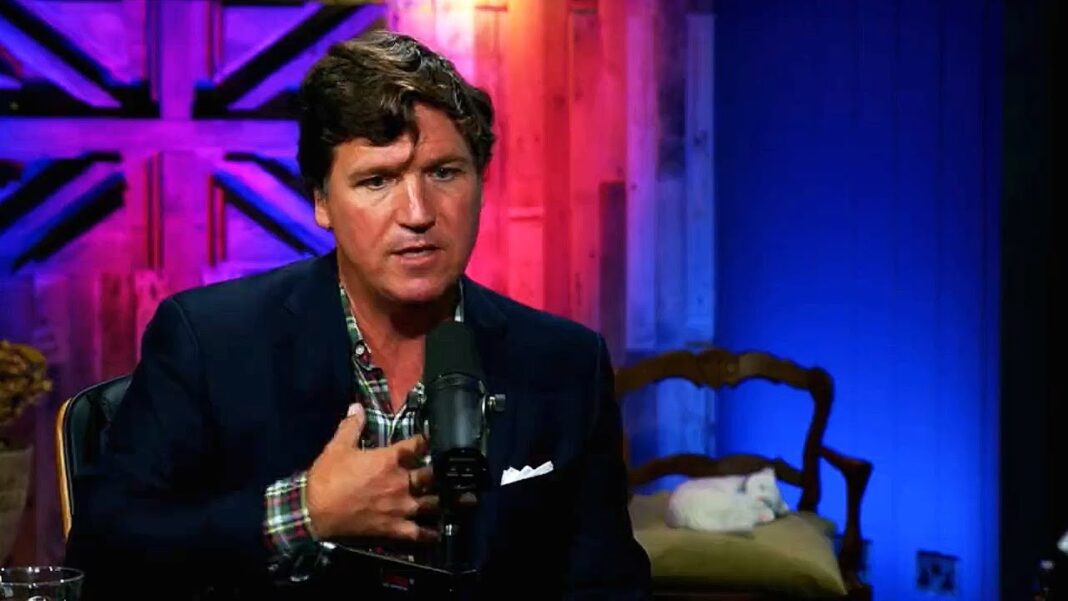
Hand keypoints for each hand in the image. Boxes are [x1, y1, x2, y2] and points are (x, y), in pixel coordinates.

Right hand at [305, 404, 438, 541]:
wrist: (314, 513)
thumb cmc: (326, 479)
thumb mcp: (337, 447)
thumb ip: (351, 426)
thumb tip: (357, 406)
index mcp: (389, 460)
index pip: (417, 445)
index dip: (426, 440)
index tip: (431, 439)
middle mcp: (401, 482)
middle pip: (432, 475)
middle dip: (440, 472)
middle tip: (444, 471)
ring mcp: (400, 507)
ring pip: (433, 503)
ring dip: (441, 500)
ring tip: (449, 499)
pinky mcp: (395, 528)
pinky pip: (419, 533)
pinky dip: (430, 534)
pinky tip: (436, 532)